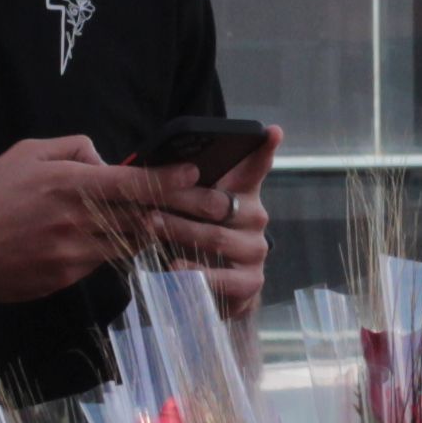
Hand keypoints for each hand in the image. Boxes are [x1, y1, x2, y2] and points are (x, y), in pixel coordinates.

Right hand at [0, 135, 188, 304]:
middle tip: (221, 208)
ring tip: (185, 225)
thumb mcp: (27, 153)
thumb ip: (73, 149)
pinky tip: (128, 244)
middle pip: (145, 216)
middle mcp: (78, 220)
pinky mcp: (67, 278)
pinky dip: (119, 251)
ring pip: (130, 243)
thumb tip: (107, 160)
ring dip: (156, 233)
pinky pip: (104, 262)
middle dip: (186, 211)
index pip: (134, 182)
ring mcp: (74, 254)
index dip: (171, 180)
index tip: (197, 175)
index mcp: (70, 184)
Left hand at [148, 160, 269, 323]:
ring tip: (151, 227)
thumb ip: (183, 187)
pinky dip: (196, 273)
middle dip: (182, 201)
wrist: (210, 291)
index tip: (271, 132)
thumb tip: (166, 168)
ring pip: (216, 238)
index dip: (264, 149)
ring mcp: (255, 250)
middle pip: (219, 204)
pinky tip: (175, 268)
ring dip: (181, 232)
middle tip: (150, 202)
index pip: (255, 167)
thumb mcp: (187, 209)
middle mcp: (254, 217)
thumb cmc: (194, 238)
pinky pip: (222, 277)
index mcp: (242, 193)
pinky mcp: (250, 281)